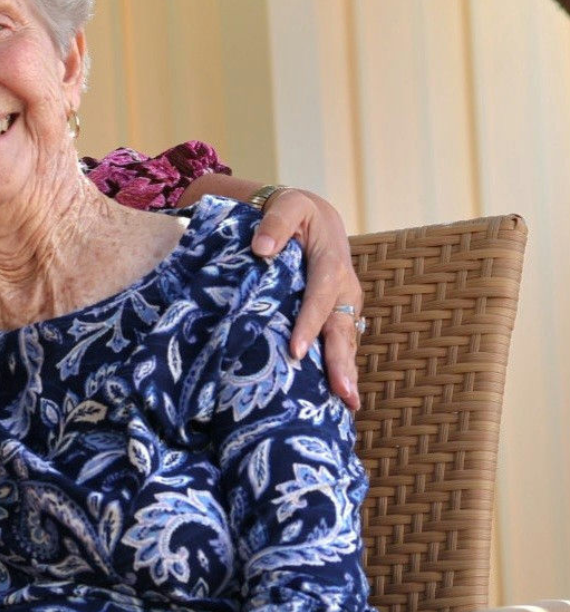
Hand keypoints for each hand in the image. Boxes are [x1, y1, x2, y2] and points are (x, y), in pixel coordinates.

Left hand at [250, 188, 362, 409]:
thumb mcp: (286, 206)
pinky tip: (341, 399)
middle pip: (342, 329)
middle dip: (341, 363)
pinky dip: (342, 369)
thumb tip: (262, 249)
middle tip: (342, 394)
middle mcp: (344, 289)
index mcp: (331, 264)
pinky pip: (342, 344)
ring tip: (349, 405)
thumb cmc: (295, 212)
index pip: (319, 298)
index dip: (309, 325)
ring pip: (347, 342)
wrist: (314, 218)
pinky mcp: (339, 316)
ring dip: (348, 373)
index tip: (296, 351)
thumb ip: (275, 224)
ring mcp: (345, 305)